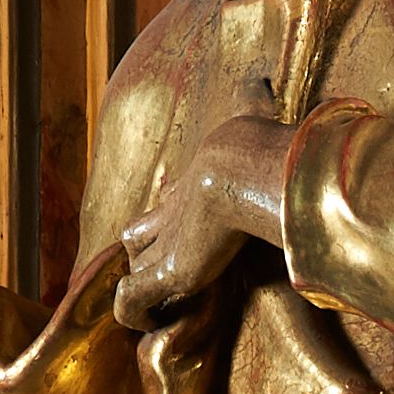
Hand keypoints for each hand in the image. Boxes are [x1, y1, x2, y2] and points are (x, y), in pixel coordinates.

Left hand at [116, 116, 290, 326]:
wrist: (241, 167)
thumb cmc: (253, 144)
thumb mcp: (252, 112)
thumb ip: (255, 97)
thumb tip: (263, 73)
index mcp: (191, 185)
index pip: (167, 205)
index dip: (169, 220)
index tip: (182, 233)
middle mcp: (172, 215)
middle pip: (140, 235)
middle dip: (146, 253)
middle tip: (163, 274)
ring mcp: (167, 244)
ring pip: (133, 264)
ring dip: (142, 283)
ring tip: (157, 305)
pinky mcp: (168, 271)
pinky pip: (130, 297)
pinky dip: (131, 310)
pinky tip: (145, 320)